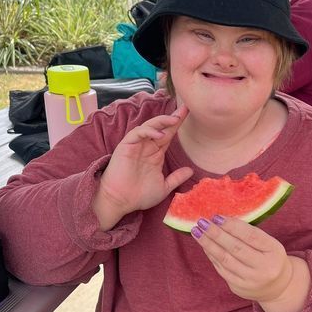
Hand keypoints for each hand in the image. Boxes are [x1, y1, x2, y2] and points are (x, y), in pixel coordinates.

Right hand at [93, 105, 192, 229]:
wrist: (120, 201)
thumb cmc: (139, 195)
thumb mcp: (163, 187)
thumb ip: (176, 178)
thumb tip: (191, 171)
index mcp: (155, 154)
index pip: (168, 135)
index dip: (177, 125)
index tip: (188, 114)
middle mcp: (146, 147)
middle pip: (161, 127)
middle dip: (173, 117)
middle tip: (185, 109)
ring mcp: (136, 145)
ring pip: (149, 126)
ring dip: (162, 121)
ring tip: (174, 119)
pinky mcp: (126, 146)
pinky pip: (137, 133)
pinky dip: (148, 131)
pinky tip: (159, 135)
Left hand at [192, 216, 309, 311]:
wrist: (278, 287)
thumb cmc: (270, 258)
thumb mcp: (269, 244)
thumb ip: (250, 234)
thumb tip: (222, 220)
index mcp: (274, 252)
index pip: (251, 236)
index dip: (232, 226)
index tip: (216, 216)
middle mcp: (264, 268)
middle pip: (236, 249)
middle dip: (216, 234)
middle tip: (202, 222)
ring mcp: (250, 281)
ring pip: (225, 260)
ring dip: (209, 244)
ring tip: (197, 232)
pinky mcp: (238, 288)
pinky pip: (221, 269)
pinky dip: (211, 255)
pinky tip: (204, 245)